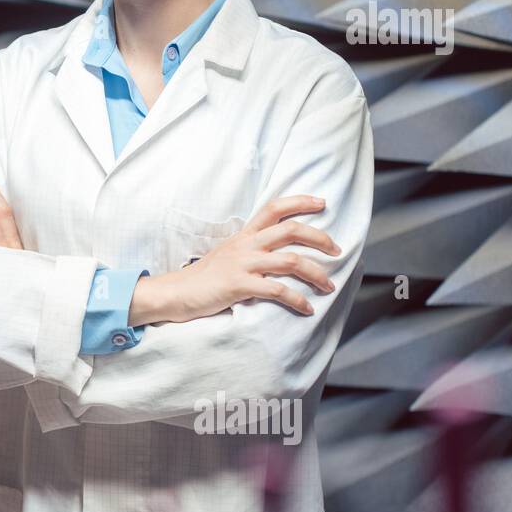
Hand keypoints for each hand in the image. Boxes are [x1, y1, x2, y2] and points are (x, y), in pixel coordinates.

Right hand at [130, 195, 340, 325]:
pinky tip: (307, 308)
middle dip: (320, 239)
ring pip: (290, 261)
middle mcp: (245, 245)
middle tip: (337, 250)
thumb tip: (274, 253)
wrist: (174, 293)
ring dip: (316, 274)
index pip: (274, 208)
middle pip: (290, 230)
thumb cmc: (202, 278)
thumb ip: (249, 250)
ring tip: (329, 286)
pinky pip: (276, 290)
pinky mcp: (238, 285)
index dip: (301, 202)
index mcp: (243, 235)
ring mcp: (242, 264)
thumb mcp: (227, 255)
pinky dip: (297, 300)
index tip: (322, 203)